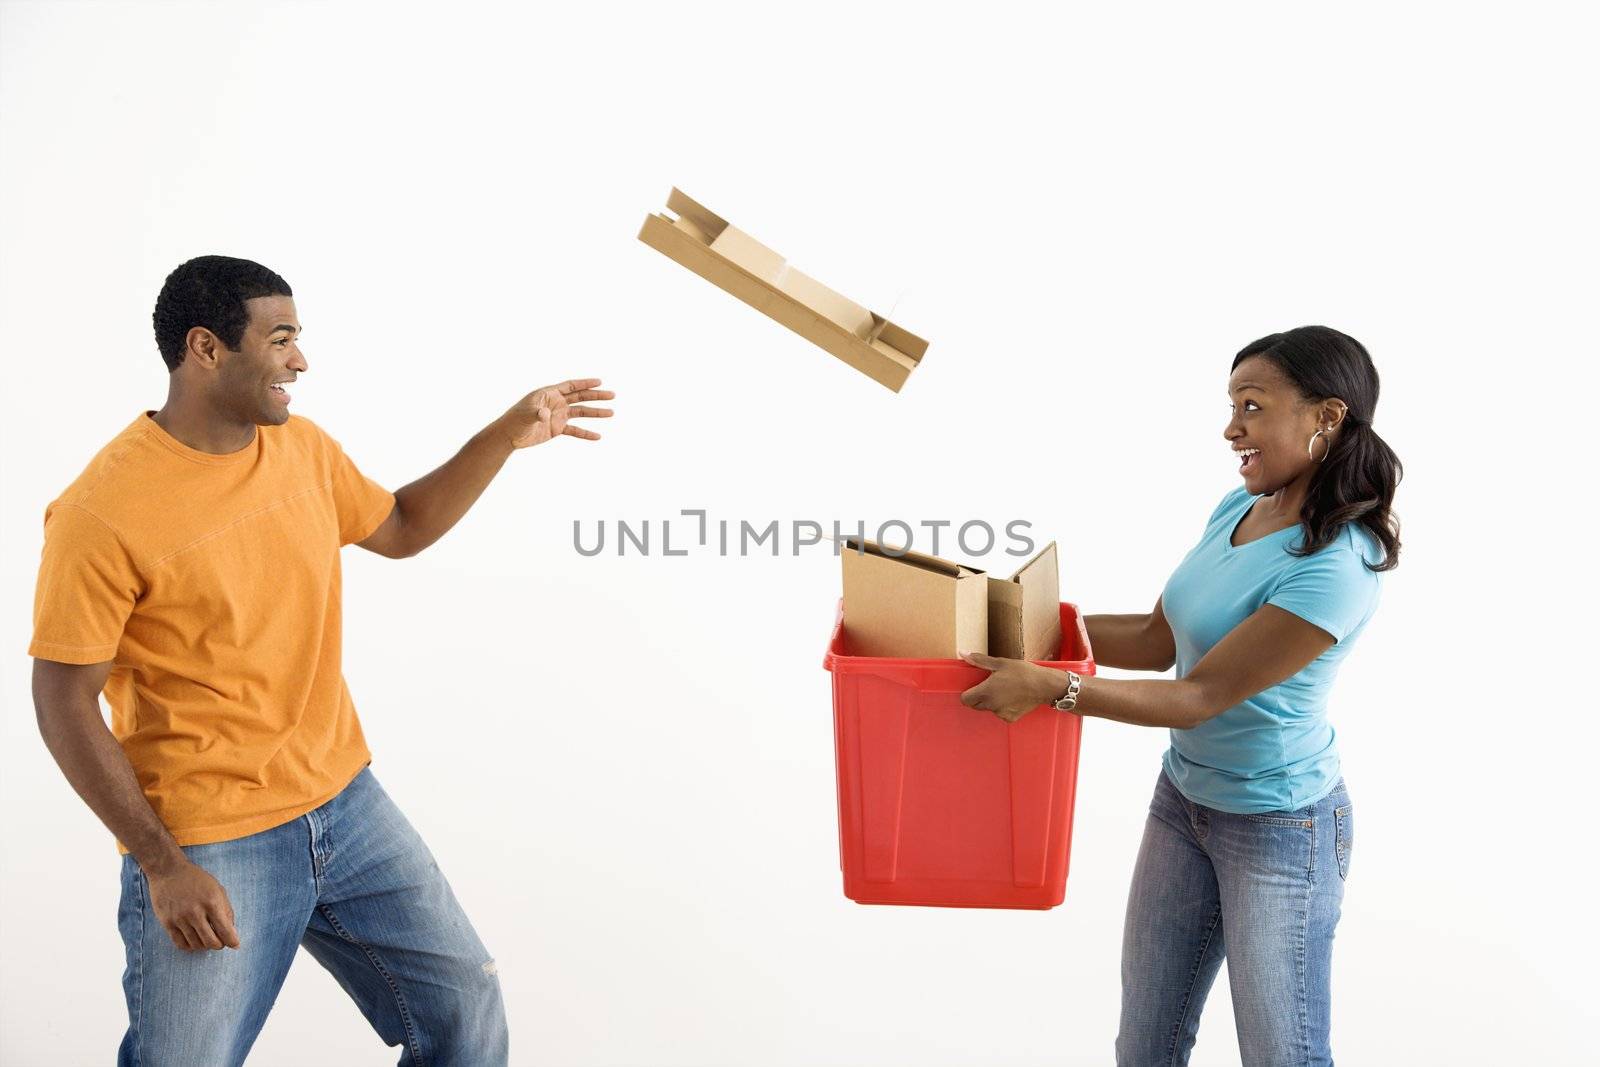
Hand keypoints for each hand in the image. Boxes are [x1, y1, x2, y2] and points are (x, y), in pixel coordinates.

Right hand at [145, 858, 240, 951]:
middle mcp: (196, 912)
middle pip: (211, 942)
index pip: (225, 931)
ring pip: (196, 945)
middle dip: (219, 945)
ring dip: (205, 946)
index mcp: (212, 902)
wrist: (169, 871)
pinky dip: (190, 946)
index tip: (235, 944)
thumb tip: (232, 932)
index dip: (232, 941)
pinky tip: (194, 940)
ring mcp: (180, 919)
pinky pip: (180, 944)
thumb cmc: (197, 880)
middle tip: (220, 941)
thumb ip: (226, 910)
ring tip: (207, 938)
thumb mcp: (218, 890)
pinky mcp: (167, 923)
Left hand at [498, 378, 614, 448]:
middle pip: (580, 397)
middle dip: (596, 396)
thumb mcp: (525, 416)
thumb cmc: (514, 422)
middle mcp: (555, 402)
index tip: (600, 382)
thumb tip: (545, 415)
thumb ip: (536, 414)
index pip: (571, 386)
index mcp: (548, 394)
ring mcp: (557, 415)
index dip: (585, 383)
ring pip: (580, 412)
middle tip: (612, 395)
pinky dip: (586, 433)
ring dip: (595, 413)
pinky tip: (598, 437)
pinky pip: (575, 430)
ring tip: (611, 413)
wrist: (508, 436)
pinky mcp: (556, 429)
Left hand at [959, 652, 1062, 723]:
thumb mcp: (1000, 663)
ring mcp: (1001, 713)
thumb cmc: (1022, 672)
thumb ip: (979, 660)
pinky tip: (1012, 698)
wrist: (1044, 686)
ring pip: (988, 709)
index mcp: (986, 692)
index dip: (968, 693)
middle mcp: (991, 705)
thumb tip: (962, 653)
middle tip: (990, 686)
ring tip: (1004, 690)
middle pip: (975, 705)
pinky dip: (1003, 708)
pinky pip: (1000, 714)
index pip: (965, 699)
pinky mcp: (1010, 718)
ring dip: (991, 702)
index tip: (975, 687)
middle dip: (978, 697)